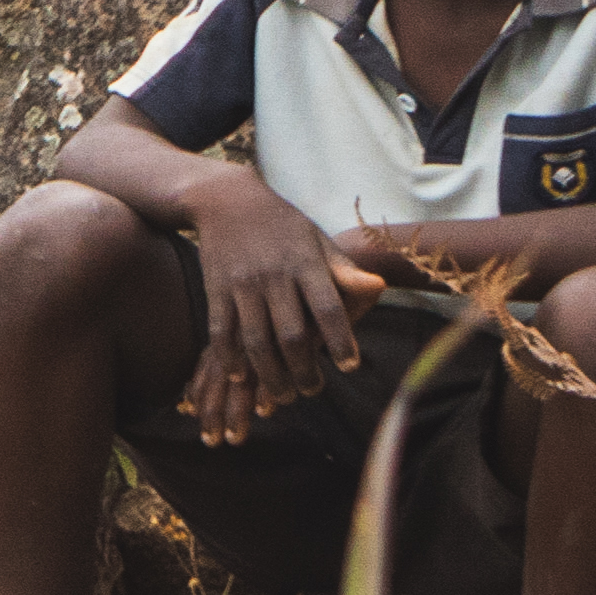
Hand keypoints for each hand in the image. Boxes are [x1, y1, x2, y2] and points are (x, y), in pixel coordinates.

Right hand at [174, 168, 359, 433]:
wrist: (226, 198)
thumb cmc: (283, 224)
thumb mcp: (317, 240)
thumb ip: (344, 270)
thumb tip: (380, 287)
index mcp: (305, 263)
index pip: (328, 308)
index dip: (341, 340)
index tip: (350, 366)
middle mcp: (273, 275)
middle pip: (290, 335)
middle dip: (303, 371)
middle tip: (312, 391)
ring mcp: (241, 284)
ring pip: (255, 341)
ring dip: (269, 375)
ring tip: (282, 395)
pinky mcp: (216, 289)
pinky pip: (221, 332)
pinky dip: (230, 358)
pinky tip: (240, 376)